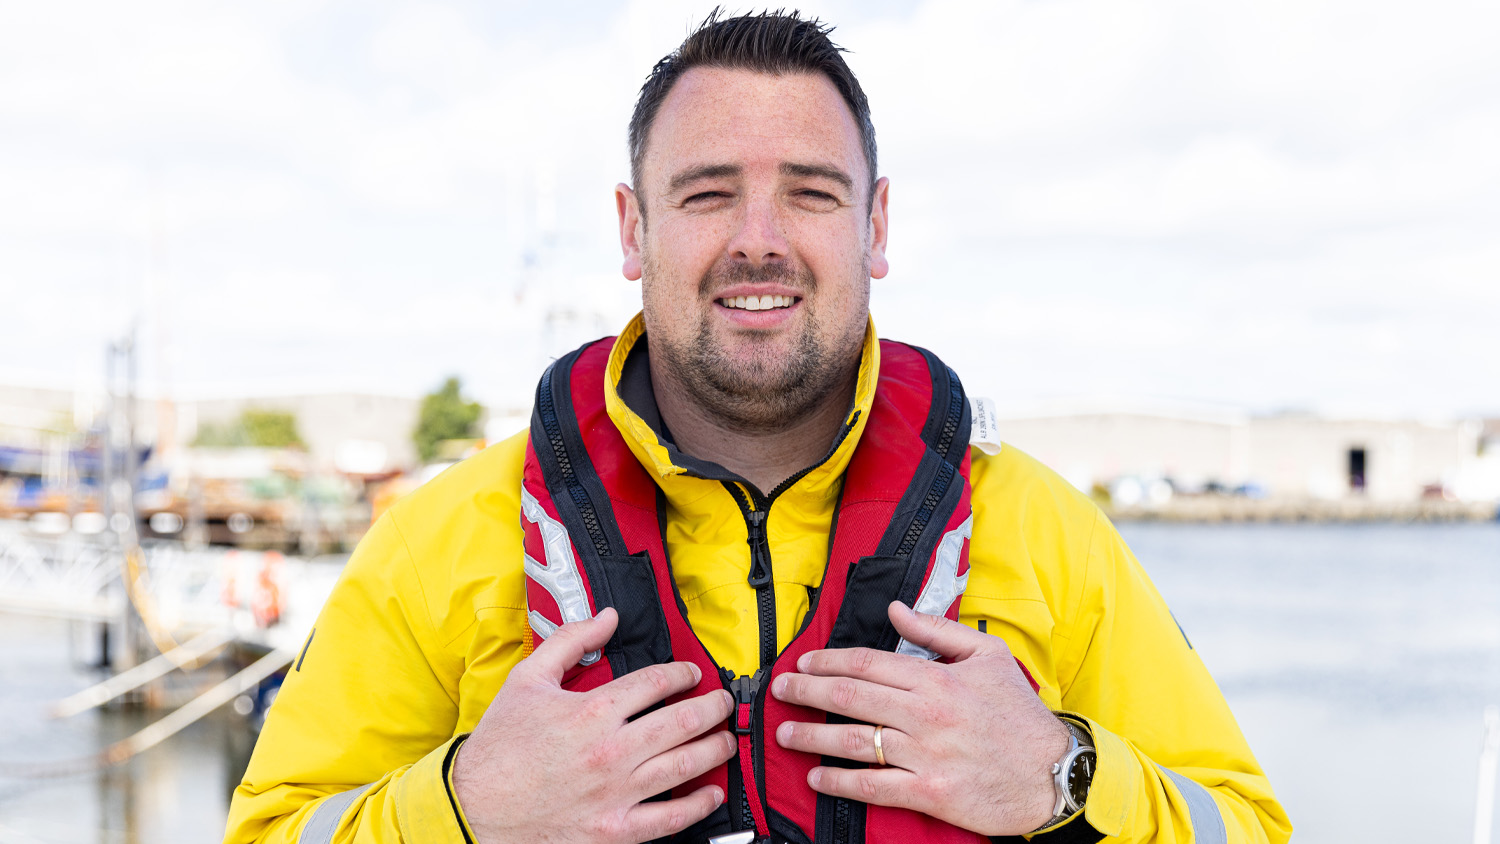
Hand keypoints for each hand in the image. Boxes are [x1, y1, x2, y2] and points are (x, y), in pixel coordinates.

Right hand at [453, 608, 736, 843]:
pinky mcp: (614, 830)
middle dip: (714, 707)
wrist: (473, 807)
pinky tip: (712, 794)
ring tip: (727, 739)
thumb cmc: (499, 746)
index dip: (684, 674)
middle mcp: (611, 750)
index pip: (658, 683)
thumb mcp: (527, 680)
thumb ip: (570, 642)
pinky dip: (698, 805)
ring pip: (685, 765)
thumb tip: (606, 617)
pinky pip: (670, 819)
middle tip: (724, 702)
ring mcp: (616, 792)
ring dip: (716, 748)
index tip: (693, 674)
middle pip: (683, 721)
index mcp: (592, 710)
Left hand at [770, 602, 1068, 835]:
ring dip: (812, 736)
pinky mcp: (930, 792)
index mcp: (938, 678)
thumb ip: (937, 630)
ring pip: (855, 741)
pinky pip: (873, 785)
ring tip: (786, 733)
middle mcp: (927, 713)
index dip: (828, 661)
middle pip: (851, 696)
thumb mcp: (988, 656)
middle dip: (807, 691)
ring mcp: (926, 754)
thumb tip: (895, 610)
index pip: (868, 663)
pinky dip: (839, 782)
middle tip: (781, 690)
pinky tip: (816, 777)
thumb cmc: (1019, 713)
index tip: (804, 663)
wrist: (1054, 773)